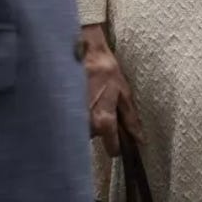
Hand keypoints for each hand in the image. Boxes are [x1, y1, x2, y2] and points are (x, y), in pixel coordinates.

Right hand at [82, 24, 142, 157]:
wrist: (83, 53)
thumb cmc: (105, 70)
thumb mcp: (124, 92)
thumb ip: (131, 119)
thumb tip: (140, 139)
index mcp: (103, 120)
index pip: (112, 148)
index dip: (119, 146)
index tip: (121, 141)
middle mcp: (85, 125)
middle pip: (97, 139)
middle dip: (102, 128)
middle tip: (104, 107)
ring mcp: (72, 120)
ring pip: (85, 130)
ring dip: (90, 121)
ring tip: (93, 100)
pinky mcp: (62, 113)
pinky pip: (74, 122)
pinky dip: (79, 115)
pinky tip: (83, 100)